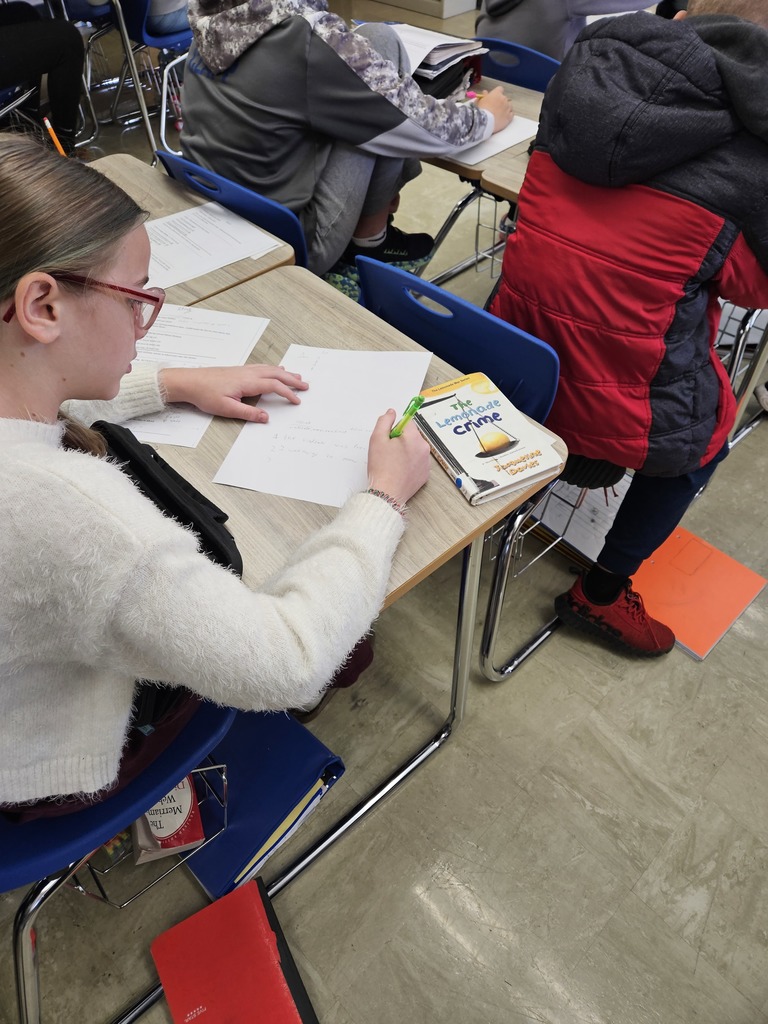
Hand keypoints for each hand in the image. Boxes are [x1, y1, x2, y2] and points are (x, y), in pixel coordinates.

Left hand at [158, 365, 307, 421]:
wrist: (189, 381)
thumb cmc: (205, 394)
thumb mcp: (227, 409)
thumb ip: (248, 413)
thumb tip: (266, 417)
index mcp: (247, 382)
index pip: (274, 386)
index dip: (288, 393)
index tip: (297, 400)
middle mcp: (248, 373)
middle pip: (276, 374)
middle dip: (292, 380)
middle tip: (306, 385)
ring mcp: (244, 370)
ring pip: (270, 369)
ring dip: (285, 373)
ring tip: (297, 376)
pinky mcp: (239, 370)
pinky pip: (262, 367)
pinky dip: (274, 369)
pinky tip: (276, 369)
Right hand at [367, 409, 430, 506]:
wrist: (387, 494)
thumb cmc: (381, 468)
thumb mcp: (376, 439)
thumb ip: (384, 421)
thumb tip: (391, 412)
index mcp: (414, 437)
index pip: (407, 422)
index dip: (395, 428)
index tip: (389, 437)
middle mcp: (424, 448)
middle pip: (412, 436)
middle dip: (401, 440)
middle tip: (388, 451)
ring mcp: (426, 462)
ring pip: (415, 449)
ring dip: (406, 451)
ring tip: (393, 463)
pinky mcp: (425, 474)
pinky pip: (417, 462)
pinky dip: (410, 464)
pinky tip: (399, 471)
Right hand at [477, 86, 513, 133]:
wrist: (485, 122)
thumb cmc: (482, 110)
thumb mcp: (480, 101)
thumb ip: (484, 96)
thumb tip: (485, 92)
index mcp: (497, 93)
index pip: (500, 89)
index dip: (497, 93)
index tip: (494, 97)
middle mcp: (504, 99)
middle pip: (505, 98)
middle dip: (501, 102)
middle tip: (495, 108)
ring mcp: (508, 108)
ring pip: (510, 106)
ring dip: (506, 108)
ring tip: (500, 114)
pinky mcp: (509, 116)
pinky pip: (512, 114)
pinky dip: (509, 115)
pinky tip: (504, 118)